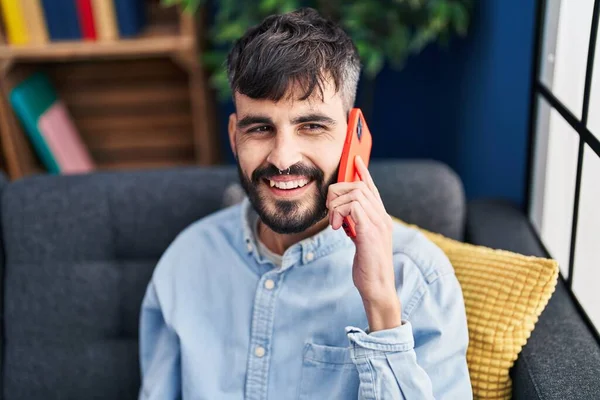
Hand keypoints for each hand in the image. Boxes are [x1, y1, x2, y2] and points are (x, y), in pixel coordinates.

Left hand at [326, 156, 400, 330]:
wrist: (377, 288)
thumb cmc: (368, 267)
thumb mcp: (362, 241)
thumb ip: (357, 225)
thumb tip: (344, 214)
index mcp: (381, 219)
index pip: (373, 190)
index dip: (363, 173)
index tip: (356, 160)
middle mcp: (383, 218)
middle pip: (359, 187)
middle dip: (338, 192)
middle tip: (331, 212)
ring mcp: (379, 224)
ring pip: (355, 194)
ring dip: (337, 205)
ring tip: (334, 223)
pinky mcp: (371, 233)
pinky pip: (353, 207)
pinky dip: (340, 213)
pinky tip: (338, 227)